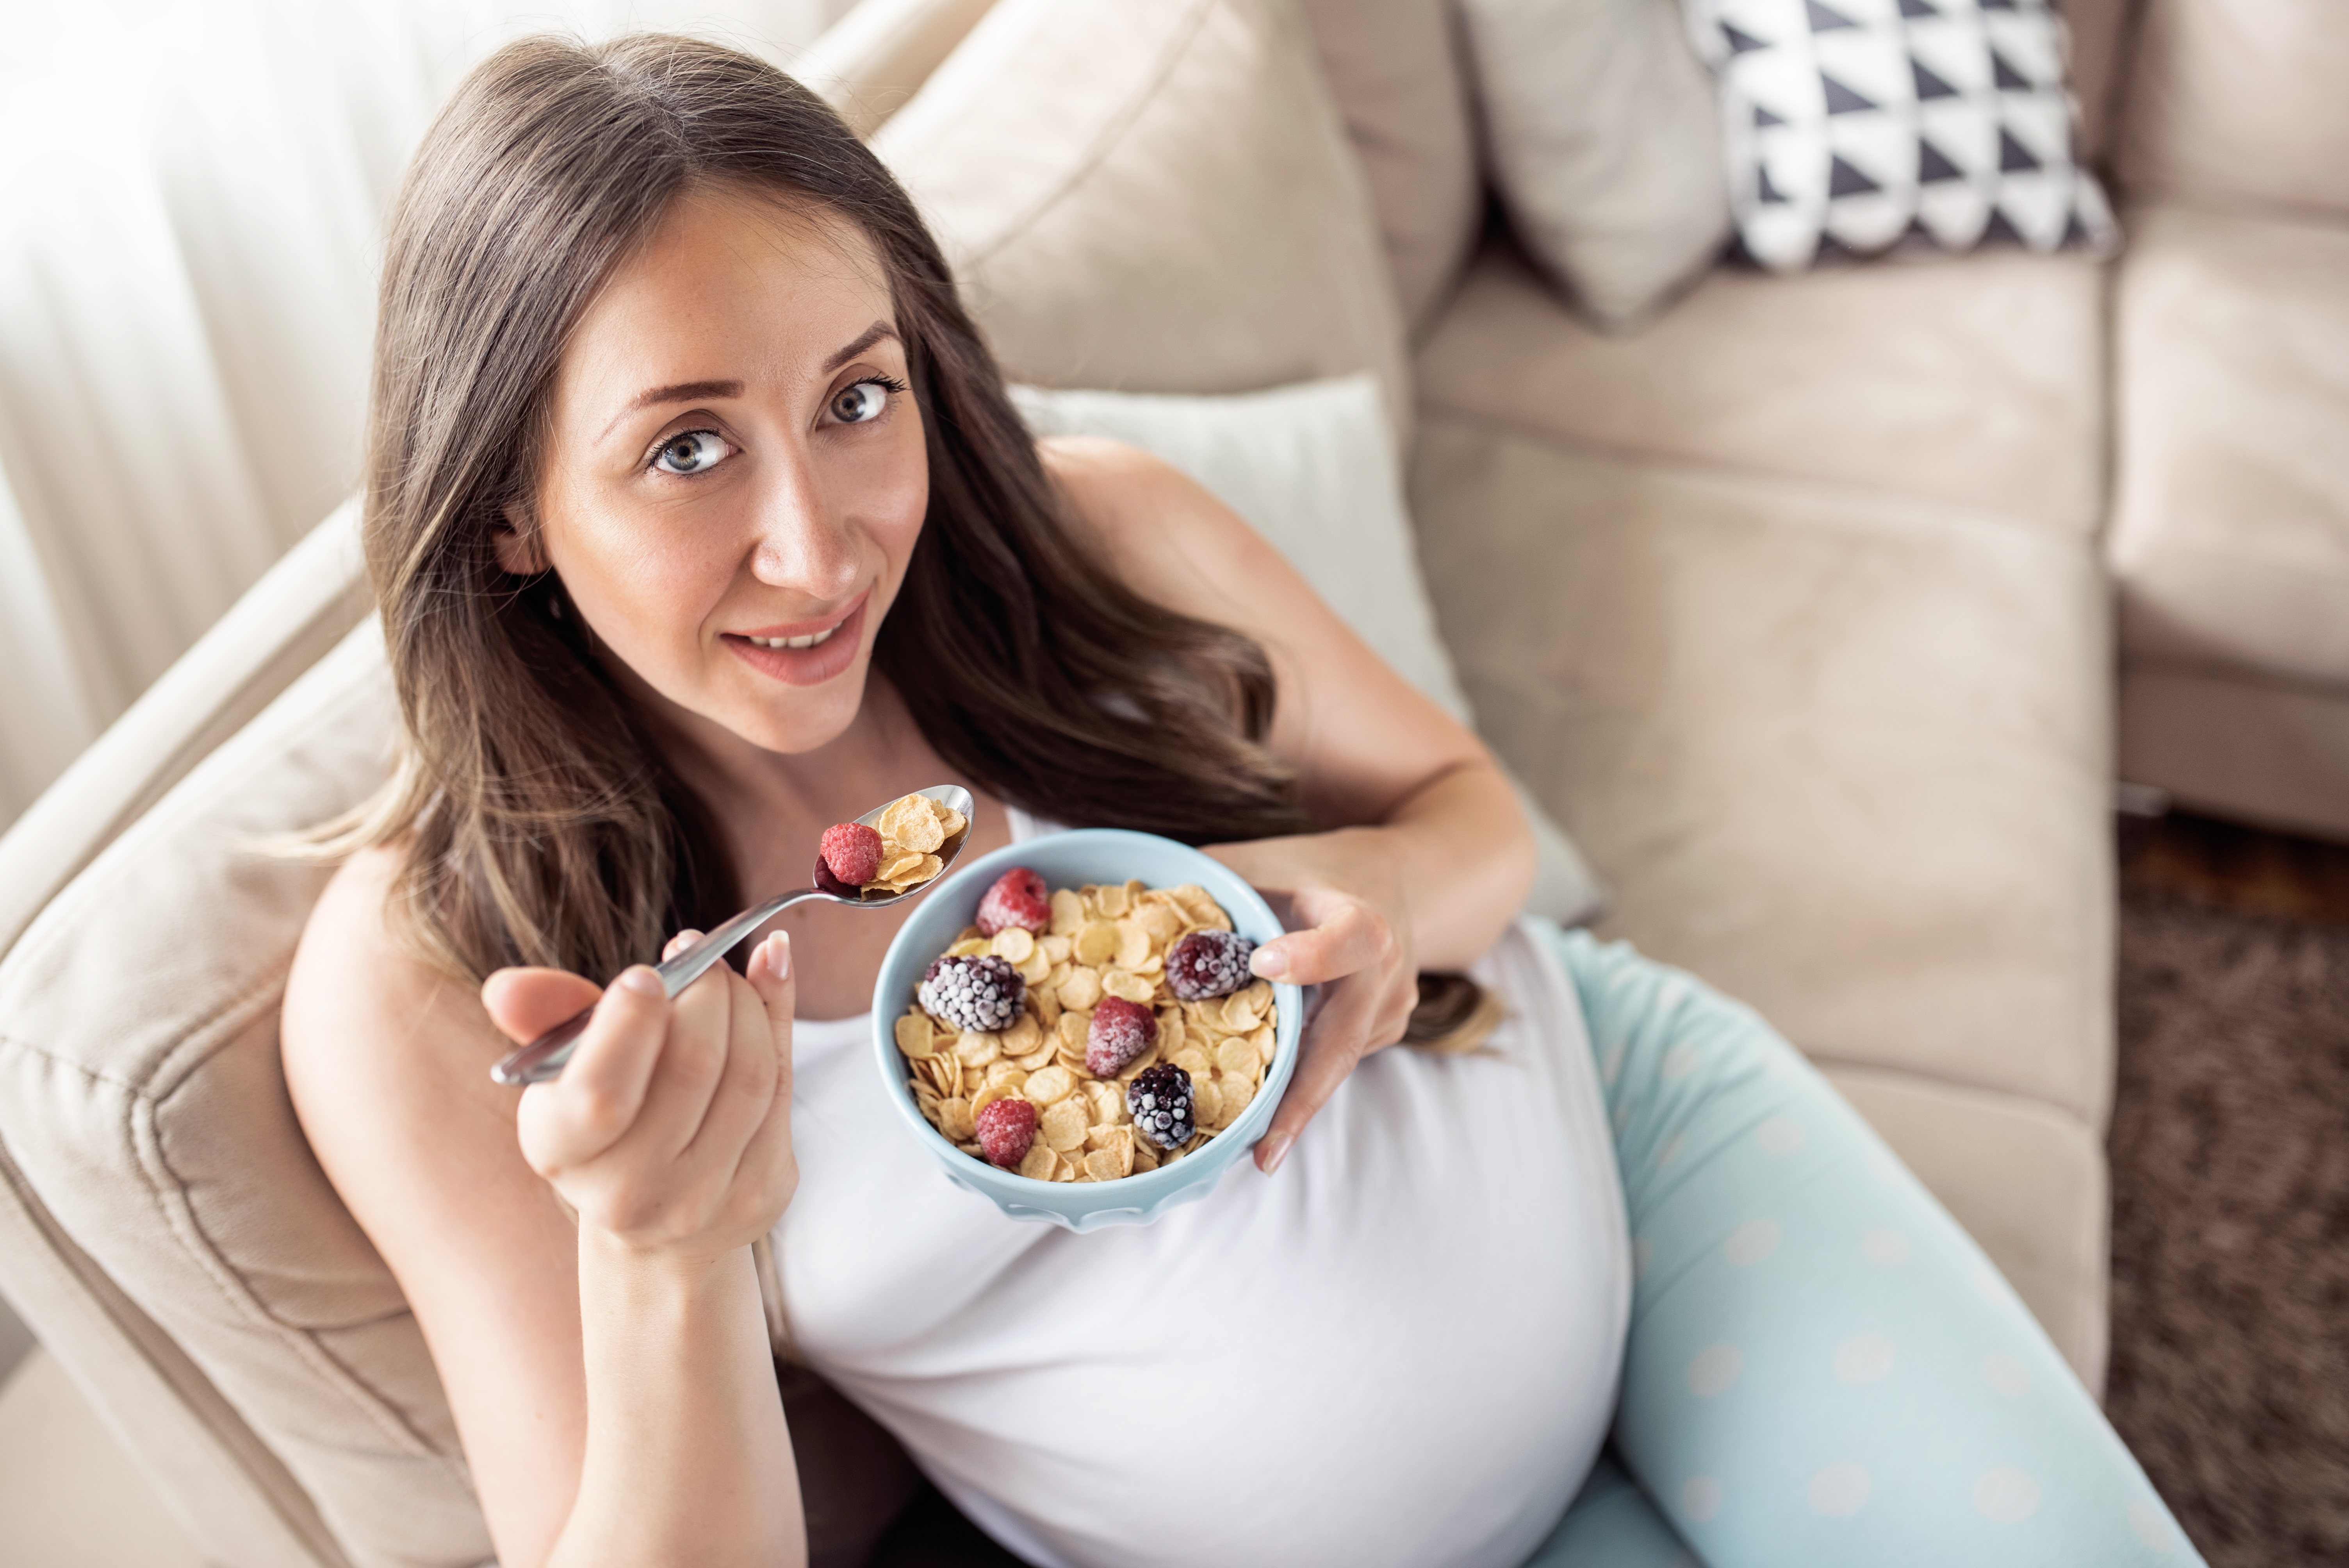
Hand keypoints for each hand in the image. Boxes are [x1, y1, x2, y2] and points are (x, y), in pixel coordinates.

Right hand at [481, 931, 797, 1261]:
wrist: (657, 1221)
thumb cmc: (610, 1119)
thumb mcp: (568, 1069)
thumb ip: (545, 1017)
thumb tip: (506, 987)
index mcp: (561, 1151)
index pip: (600, 1095)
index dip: (631, 1025)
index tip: (646, 976)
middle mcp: (627, 1191)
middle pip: (692, 1067)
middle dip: (704, 991)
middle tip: (696, 952)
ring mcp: (701, 1198)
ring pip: (749, 1075)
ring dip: (747, 1003)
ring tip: (727, 975)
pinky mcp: (761, 1192)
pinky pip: (783, 1089)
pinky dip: (779, 1019)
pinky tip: (770, 976)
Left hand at [1205, 830, 1417, 1175]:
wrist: (1403, 883)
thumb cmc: (1313, 870)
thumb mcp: (1266, 862)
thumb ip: (1214, 884)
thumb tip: (1131, 904)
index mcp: (1361, 917)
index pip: (1351, 937)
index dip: (1312, 955)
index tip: (1264, 965)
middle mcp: (1384, 973)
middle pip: (1344, 1043)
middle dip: (1300, 1099)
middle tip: (1263, 1152)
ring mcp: (1390, 1013)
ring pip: (1332, 1065)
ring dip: (1286, 1102)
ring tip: (1240, 1148)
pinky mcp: (1383, 1036)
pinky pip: (1332, 1063)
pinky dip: (1295, 1083)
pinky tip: (1258, 1110)